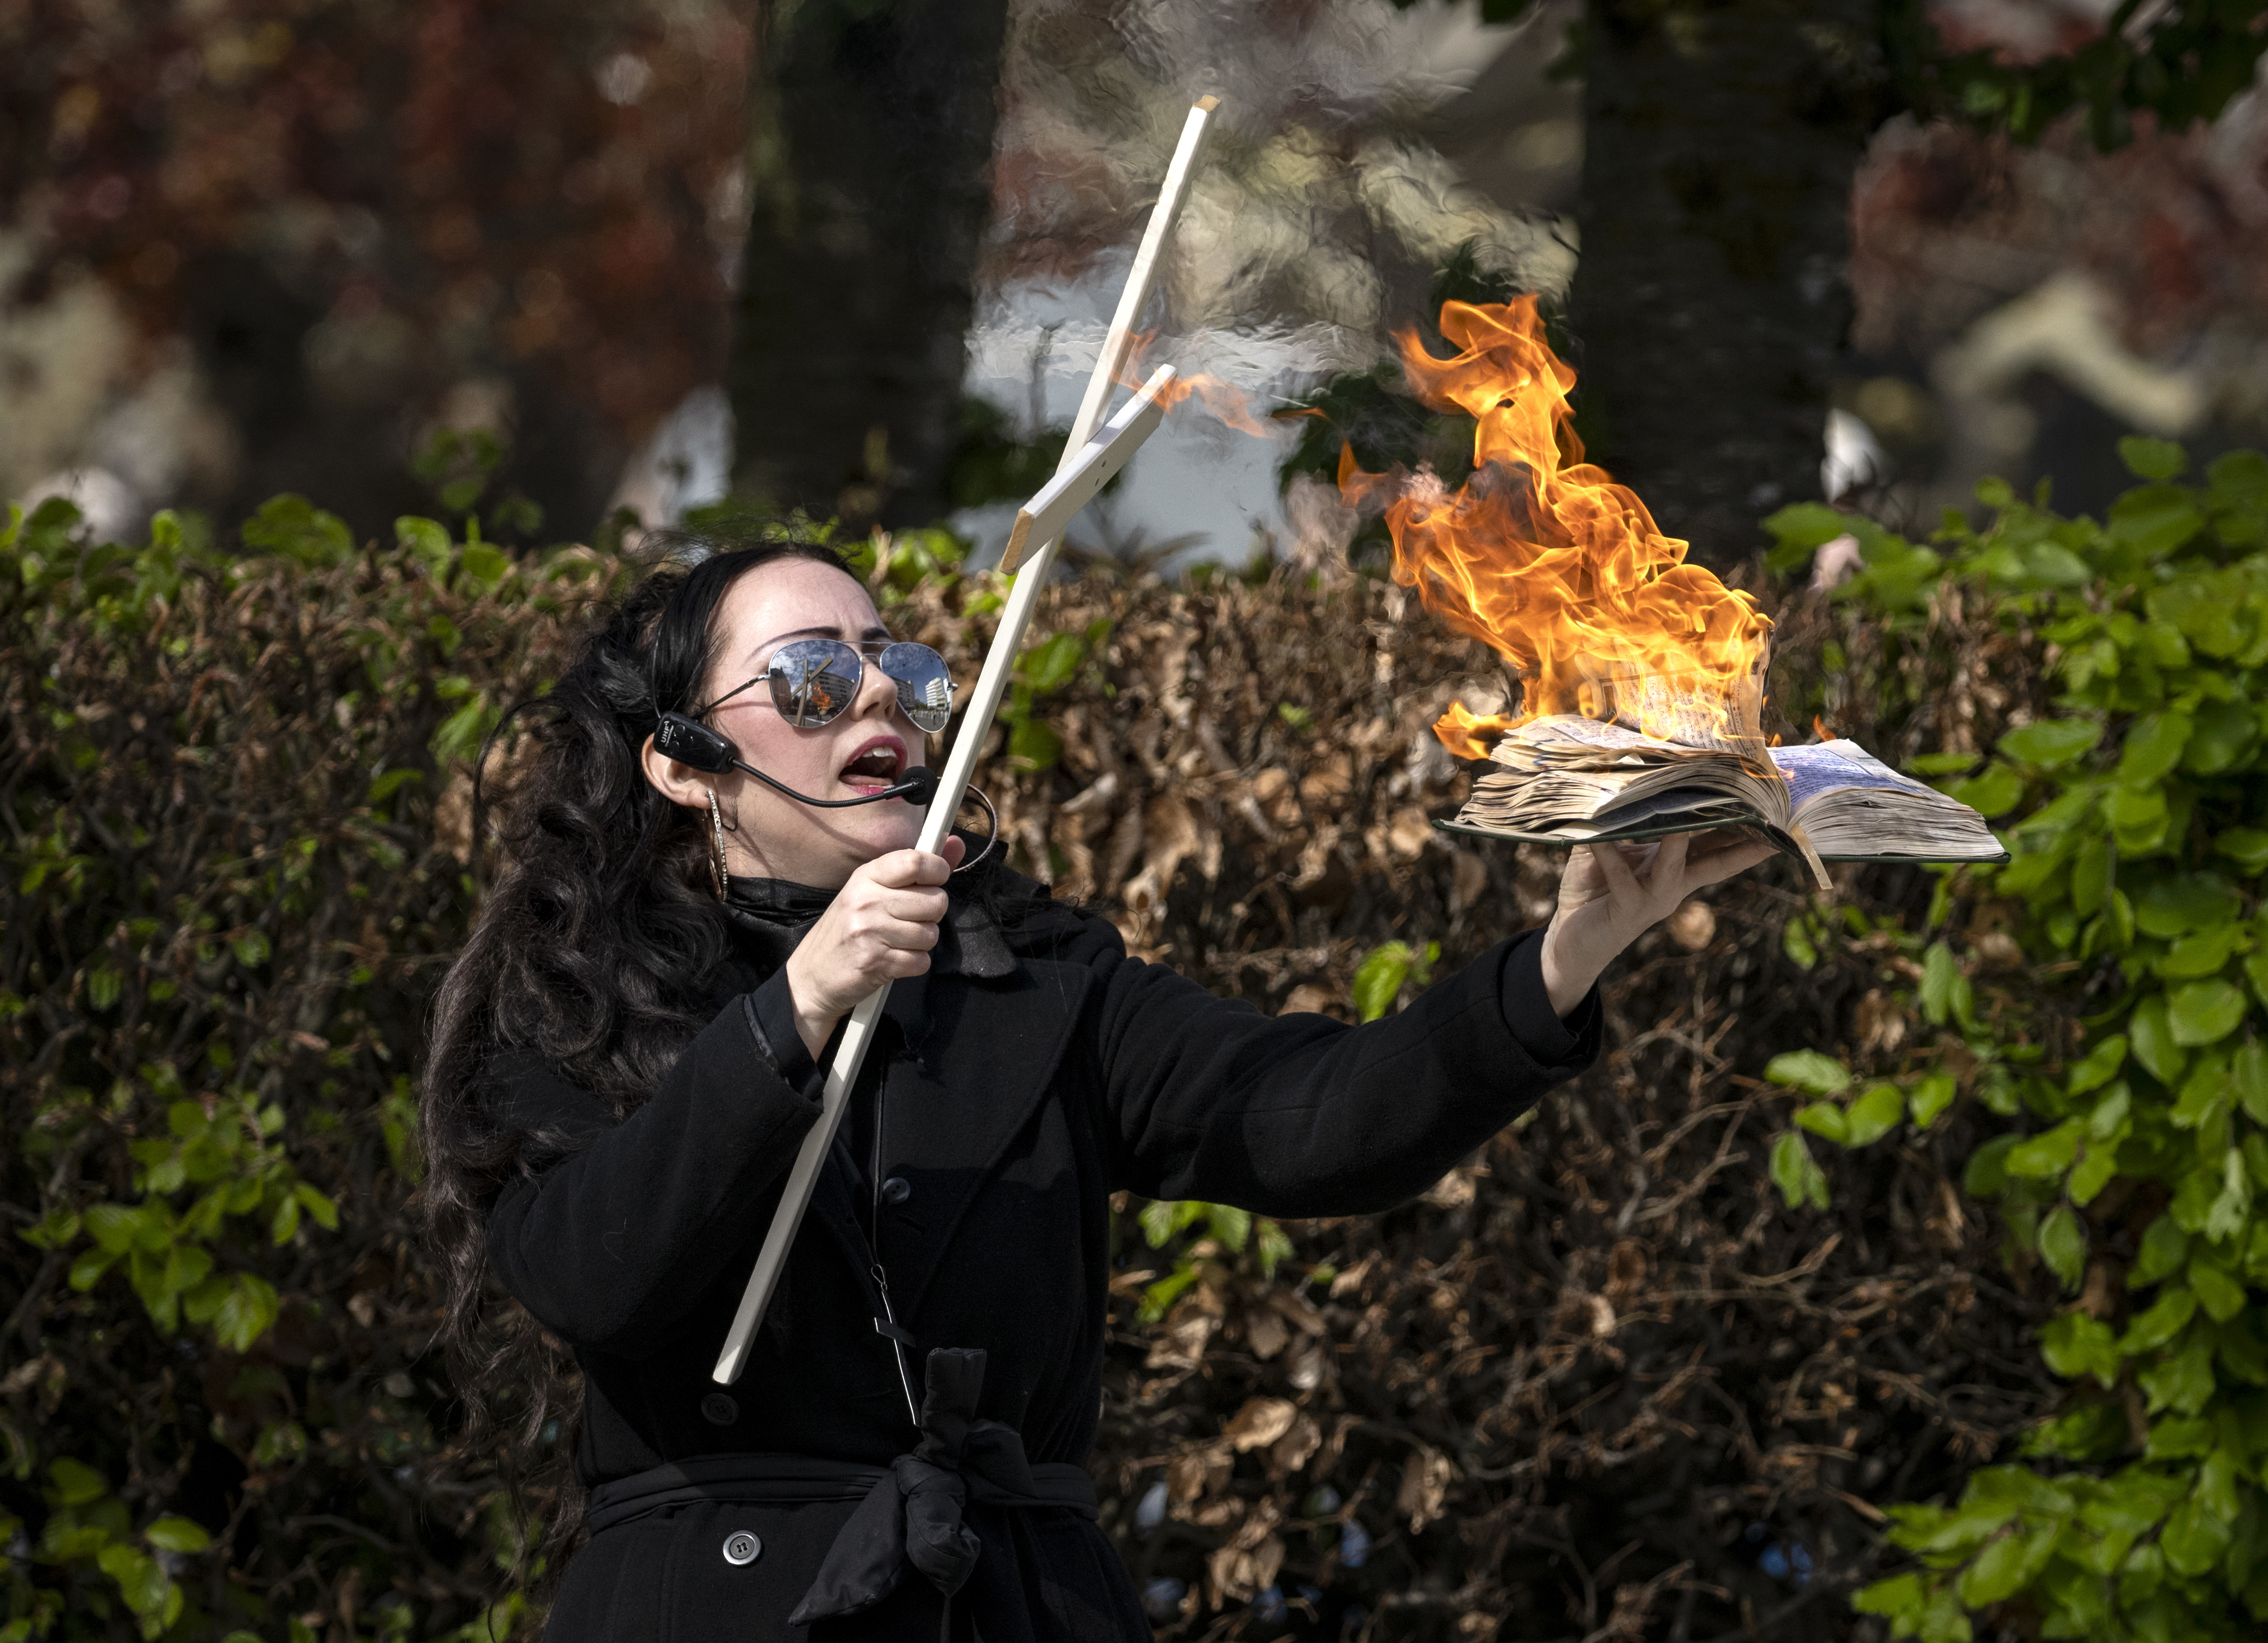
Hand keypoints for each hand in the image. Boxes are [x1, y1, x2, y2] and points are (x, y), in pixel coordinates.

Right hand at [783, 836, 965, 1056]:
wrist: (812, 976)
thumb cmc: (847, 930)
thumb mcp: (872, 891)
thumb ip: (917, 869)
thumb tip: (956, 843)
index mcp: (866, 877)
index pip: (916, 861)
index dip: (938, 870)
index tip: (936, 879)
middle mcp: (867, 900)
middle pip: (935, 900)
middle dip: (931, 914)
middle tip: (910, 919)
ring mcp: (870, 932)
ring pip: (931, 933)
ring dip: (921, 942)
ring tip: (898, 941)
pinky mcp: (876, 962)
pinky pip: (921, 961)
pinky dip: (913, 964)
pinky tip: (894, 960)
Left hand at [1538, 830, 1775, 1018]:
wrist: (1571, 941)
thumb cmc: (1593, 889)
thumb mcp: (1613, 851)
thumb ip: (1625, 822)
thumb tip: (1628, 777)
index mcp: (1676, 869)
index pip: (1718, 846)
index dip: (1745, 830)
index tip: (1769, 808)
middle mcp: (1673, 885)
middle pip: (1716, 856)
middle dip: (1742, 835)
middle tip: (1766, 810)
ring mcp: (1654, 899)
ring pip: (1675, 863)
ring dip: (1682, 836)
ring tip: (1688, 808)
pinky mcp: (1627, 908)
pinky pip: (1620, 875)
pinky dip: (1610, 854)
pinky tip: (1601, 836)